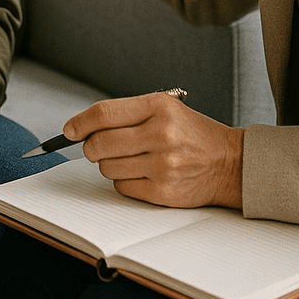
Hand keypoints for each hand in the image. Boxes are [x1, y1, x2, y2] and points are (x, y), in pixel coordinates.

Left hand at [64, 93, 243, 209]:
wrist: (228, 161)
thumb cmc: (190, 133)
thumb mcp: (164, 108)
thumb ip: (126, 113)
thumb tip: (82, 126)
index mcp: (158, 106)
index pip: (104, 113)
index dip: (80, 122)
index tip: (69, 129)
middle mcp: (160, 133)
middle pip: (100, 143)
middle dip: (90, 146)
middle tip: (96, 146)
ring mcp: (162, 164)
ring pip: (107, 167)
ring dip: (108, 164)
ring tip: (127, 158)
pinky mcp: (163, 191)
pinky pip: (122, 187)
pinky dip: (123, 180)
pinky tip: (140, 172)